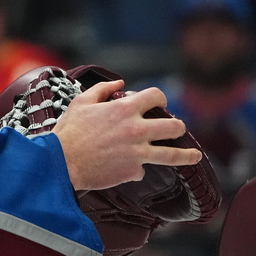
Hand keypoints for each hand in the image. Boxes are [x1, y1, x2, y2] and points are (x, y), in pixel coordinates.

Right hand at [53, 80, 203, 190]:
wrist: (61, 162)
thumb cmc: (69, 131)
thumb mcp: (81, 102)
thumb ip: (103, 89)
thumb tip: (120, 83)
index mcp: (124, 109)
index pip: (156, 96)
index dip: (160, 98)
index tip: (160, 103)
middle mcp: (137, 130)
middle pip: (175, 126)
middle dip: (177, 126)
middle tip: (176, 129)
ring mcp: (138, 153)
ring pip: (174, 154)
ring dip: (187, 155)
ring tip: (195, 156)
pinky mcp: (133, 172)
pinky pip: (143, 170)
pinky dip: (137, 169)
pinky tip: (130, 169)